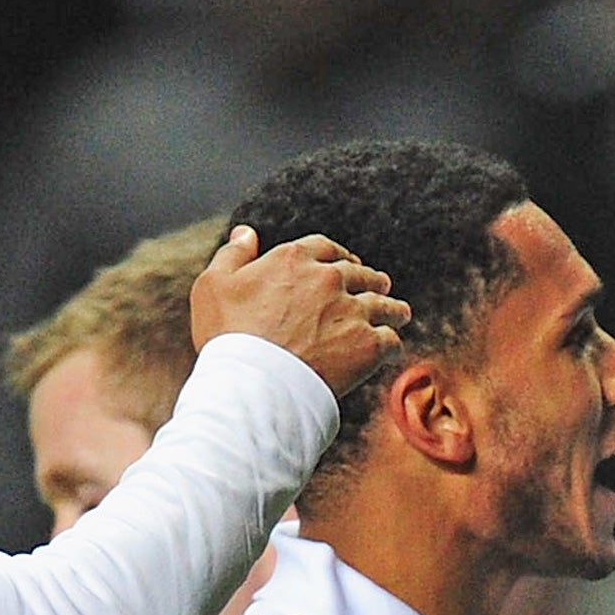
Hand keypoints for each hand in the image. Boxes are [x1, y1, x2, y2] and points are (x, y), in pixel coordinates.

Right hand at [190, 225, 411, 395]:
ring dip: (394, 308)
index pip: (326, 248)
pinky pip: (392, 340)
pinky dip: (392, 344)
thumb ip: (234, 255)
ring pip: (386, 304)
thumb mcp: (214, 286)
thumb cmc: (228, 336)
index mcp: (294, 259)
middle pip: (361, 274)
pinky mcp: (370, 344)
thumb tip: (246, 231)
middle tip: (380, 286)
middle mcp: (329, 279)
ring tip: (400, 313)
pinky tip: (391, 349)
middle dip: (371, 280)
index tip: (347, 263)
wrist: (255, 383)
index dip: (339, 255)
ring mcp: (353, 311)